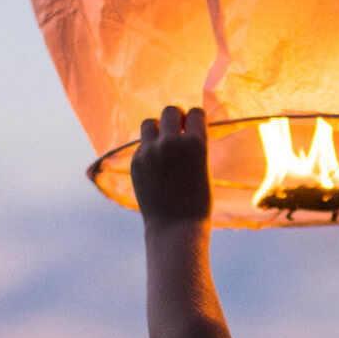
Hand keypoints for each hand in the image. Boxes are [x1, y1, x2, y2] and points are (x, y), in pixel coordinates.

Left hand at [131, 105, 212, 221]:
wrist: (175, 226)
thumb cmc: (197, 199)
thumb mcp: (202, 166)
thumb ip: (191, 144)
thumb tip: (179, 124)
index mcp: (196, 143)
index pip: (195, 112)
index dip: (195, 120)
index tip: (194, 129)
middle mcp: (171, 143)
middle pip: (170, 111)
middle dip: (175, 118)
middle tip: (178, 132)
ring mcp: (150, 152)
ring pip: (149, 122)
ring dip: (157, 129)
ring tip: (163, 144)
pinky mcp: (136, 162)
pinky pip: (142, 145)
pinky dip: (149, 150)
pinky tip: (156, 167)